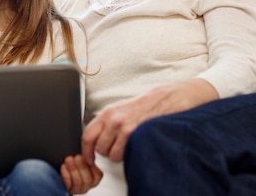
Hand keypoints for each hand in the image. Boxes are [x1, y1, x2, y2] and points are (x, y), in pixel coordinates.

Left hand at [60, 154, 102, 193]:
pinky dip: (66, 175)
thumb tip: (88, 146)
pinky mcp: (67, 190)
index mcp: (93, 177)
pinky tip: (63, 167)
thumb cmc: (71, 160)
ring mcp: (76, 189)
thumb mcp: (81, 156)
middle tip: (77, 157)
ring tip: (69, 160)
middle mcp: (86, 185)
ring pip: (78, 183)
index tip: (85, 156)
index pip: (97, 175)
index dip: (92, 166)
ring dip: (73, 170)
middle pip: (88, 180)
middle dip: (82, 167)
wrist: (58, 167)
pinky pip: (68, 185)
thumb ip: (86, 155)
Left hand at [82, 79, 218, 163]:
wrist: (169, 98)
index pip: (87, 135)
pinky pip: (123, 154)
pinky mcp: (135, 132)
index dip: (86, 150)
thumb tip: (97, 138)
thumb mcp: (122, 109)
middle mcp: (113, 118)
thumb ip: (108, 122)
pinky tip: (135, 146)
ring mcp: (124, 126)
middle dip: (106, 153)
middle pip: (98, 148)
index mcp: (107, 112)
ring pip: (111, 154)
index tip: (89, 158)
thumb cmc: (147, 104)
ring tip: (128, 147)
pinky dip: (127, 155)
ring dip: (118, 155)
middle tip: (117, 148)